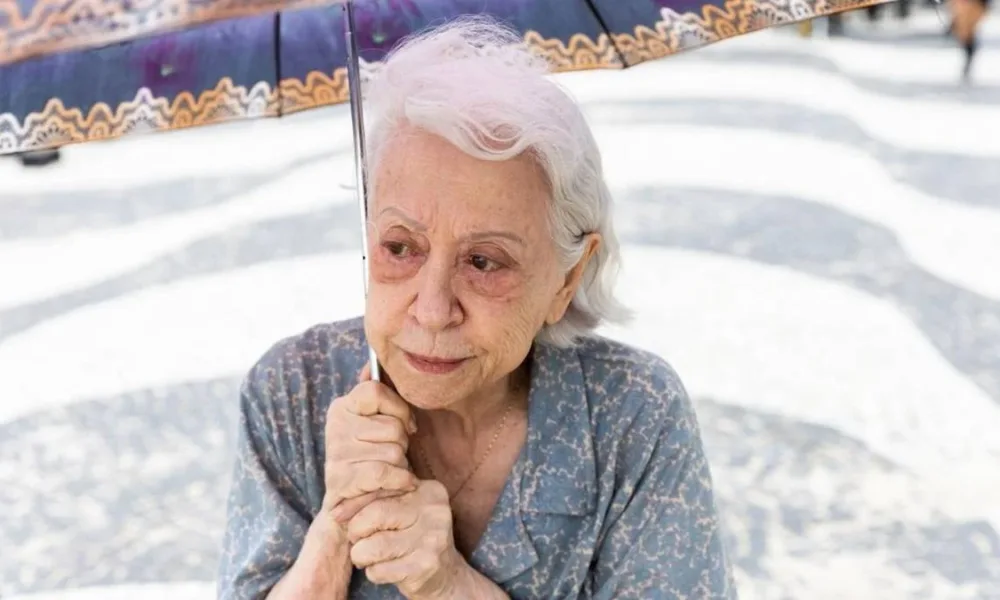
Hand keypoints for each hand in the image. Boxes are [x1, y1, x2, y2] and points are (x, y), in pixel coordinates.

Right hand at [322, 363, 418, 523]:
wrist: (353, 508)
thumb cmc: (373, 461)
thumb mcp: (378, 425)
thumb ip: (382, 397)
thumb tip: (372, 362)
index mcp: (343, 407)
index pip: (375, 390)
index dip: (399, 409)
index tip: (406, 425)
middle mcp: (335, 425)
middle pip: (393, 425)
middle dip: (402, 444)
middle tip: (391, 456)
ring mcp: (336, 452)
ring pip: (393, 450)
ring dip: (400, 465)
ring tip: (388, 472)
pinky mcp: (341, 478)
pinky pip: (385, 471)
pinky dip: (400, 480)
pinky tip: (400, 484)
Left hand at [346, 480, 465, 598]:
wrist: (443, 573)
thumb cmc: (411, 538)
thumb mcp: (400, 510)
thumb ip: (375, 500)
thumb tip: (336, 510)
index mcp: (427, 489)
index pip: (380, 488)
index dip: (352, 504)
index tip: (339, 516)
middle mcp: (434, 510)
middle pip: (374, 515)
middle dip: (356, 532)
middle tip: (358, 541)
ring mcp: (433, 538)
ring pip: (373, 546)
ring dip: (361, 556)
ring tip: (369, 557)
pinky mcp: (426, 565)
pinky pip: (380, 570)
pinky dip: (373, 573)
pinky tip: (385, 569)